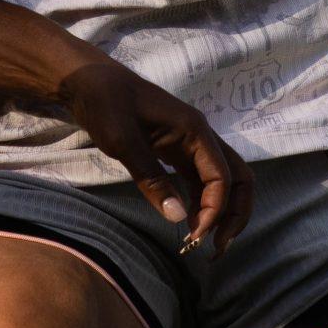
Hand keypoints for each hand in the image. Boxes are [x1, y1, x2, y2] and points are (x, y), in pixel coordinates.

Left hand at [54, 58, 253, 254]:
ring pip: (221, 181)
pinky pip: (200, 179)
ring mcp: (190, 144)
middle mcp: (200, 138)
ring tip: (203, 241)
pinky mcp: (176, 150)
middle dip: (234, 213)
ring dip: (219, 210)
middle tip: (218, 246)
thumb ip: (152, 179)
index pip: (223, 177)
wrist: (89, 81)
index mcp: (195, 132)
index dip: (215, 210)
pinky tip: (188, 221)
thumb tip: (178, 218)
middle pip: (238, 178)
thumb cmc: (106, 105)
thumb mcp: (124, 143)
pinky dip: (201, 202)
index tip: (195, 235)